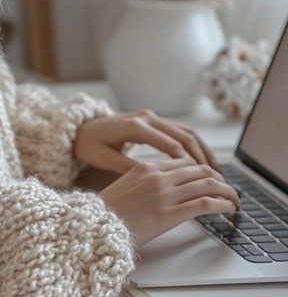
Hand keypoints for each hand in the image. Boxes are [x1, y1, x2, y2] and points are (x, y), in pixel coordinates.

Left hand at [73, 110, 219, 174]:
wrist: (80, 128)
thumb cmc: (90, 145)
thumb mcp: (104, 159)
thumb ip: (128, 167)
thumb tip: (154, 179)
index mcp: (136, 127)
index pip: (170, 144)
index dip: (187, 162)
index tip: (201, 179)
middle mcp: (148, 118)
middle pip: (184, 136)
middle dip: (203, 157)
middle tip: (216, 177)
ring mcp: (152, 118)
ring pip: (187, 132)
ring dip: (203, 151)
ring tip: (216, 171)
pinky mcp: (154, 121)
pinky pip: (180, 132)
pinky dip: (194, 146)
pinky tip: (203, 163)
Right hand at [101, 158, 240, 245]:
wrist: (92, 229)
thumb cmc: (105, 214)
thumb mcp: (125, 187)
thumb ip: (146, 182)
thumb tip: (165, 188)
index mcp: (146, 167)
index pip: (185, 162)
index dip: (203, 170)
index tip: (211, 180)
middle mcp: (158, 177)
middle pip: (200, 170)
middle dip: (219, 179)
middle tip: (228, 190)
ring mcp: (164, 195)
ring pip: (208, 184)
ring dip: (227, 192)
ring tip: (234, 200)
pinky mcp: (169, 215)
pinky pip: (205, 204)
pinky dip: (223, 204)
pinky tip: (229, 208)